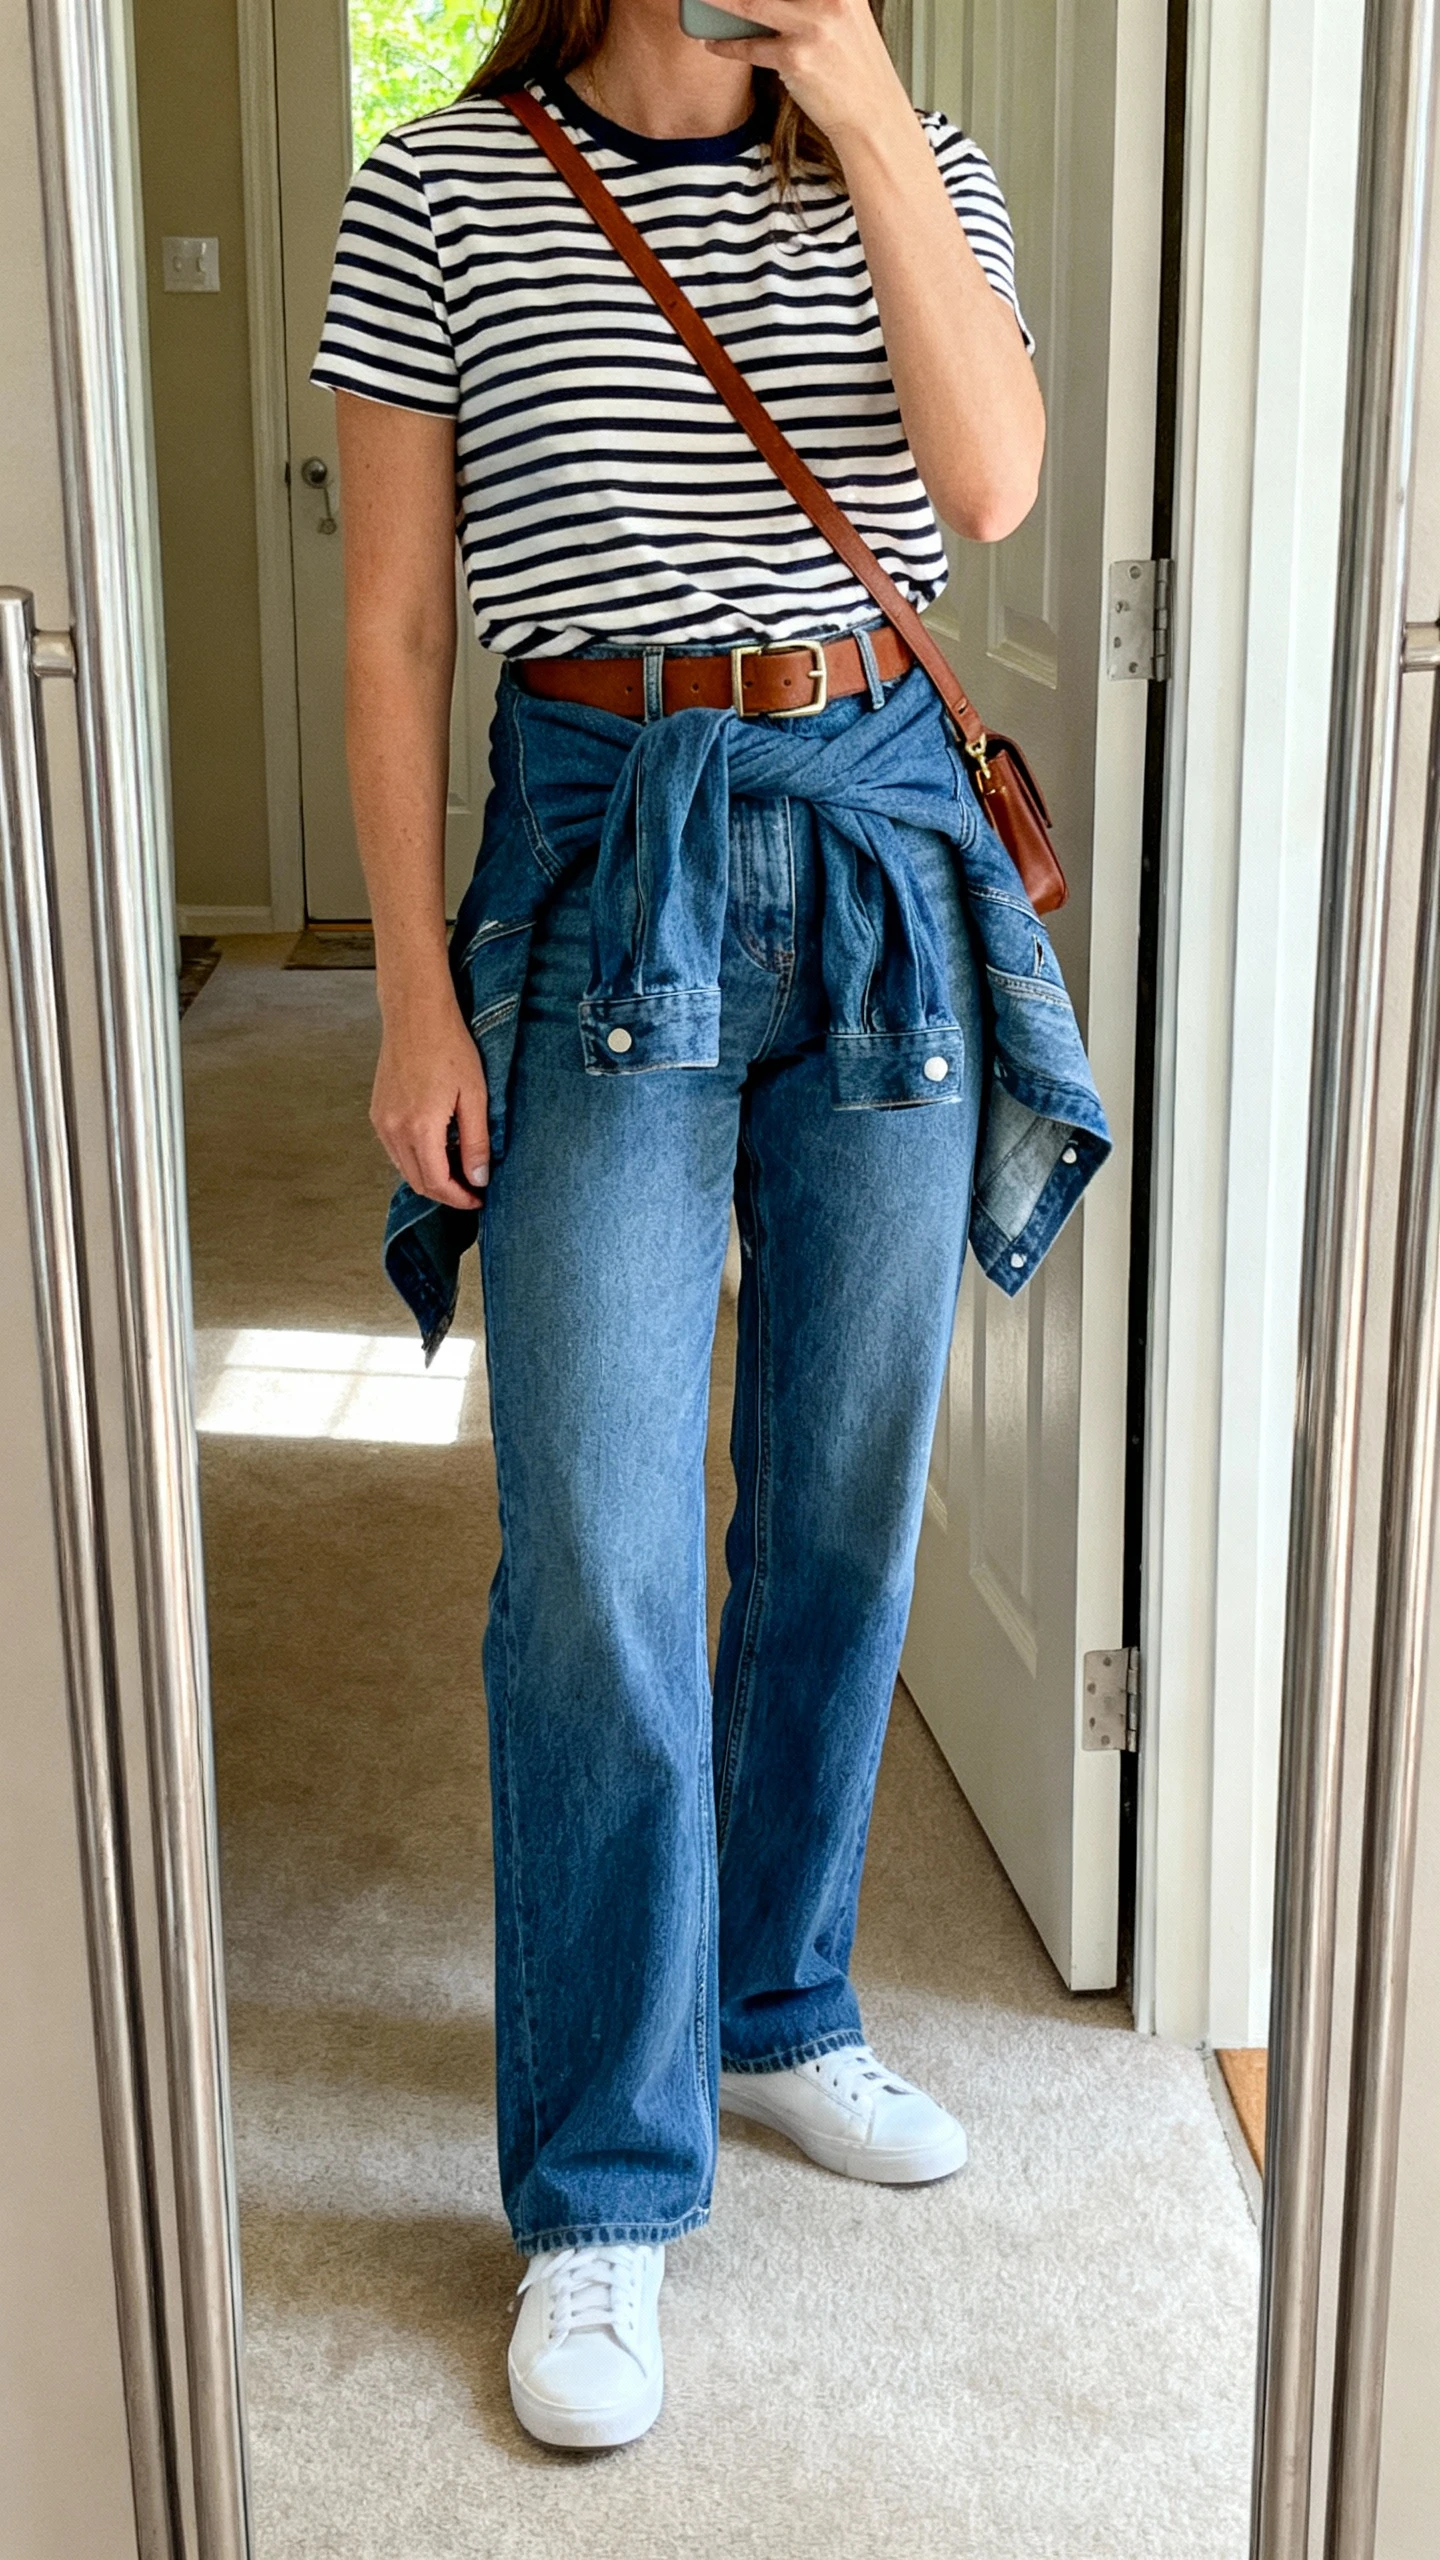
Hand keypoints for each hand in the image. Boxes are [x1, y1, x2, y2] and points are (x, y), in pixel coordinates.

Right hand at [370, 990, 489, 1209]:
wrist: (416, 1015)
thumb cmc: (450, 1048)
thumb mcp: (475, 1096)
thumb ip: (475, 1142)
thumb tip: (478, 1179)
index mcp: (419, 1127)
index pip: (437, 1183)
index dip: (460, 1198)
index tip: (479, 1198)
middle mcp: (393, 1129)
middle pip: (418, 1182)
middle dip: (446, 1193)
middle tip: (472, 1188)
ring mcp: (381, 1121)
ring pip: (404, 1169)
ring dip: (430, 1177)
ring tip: (458, 1170)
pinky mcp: (377, 1112)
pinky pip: (394, 1150)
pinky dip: (415, 1159)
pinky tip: (437, 1149)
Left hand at [704, 0, 908, 151]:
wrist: (872, 115)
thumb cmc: (855, 68)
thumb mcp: (844, 18)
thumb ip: (815, 1)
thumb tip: (764, 3)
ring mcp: (814, 27)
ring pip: (750, 3)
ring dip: (718, 1)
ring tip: (700, 1)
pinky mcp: (797, 59)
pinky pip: (750, 47)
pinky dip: (726, 45)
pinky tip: (711, 42)